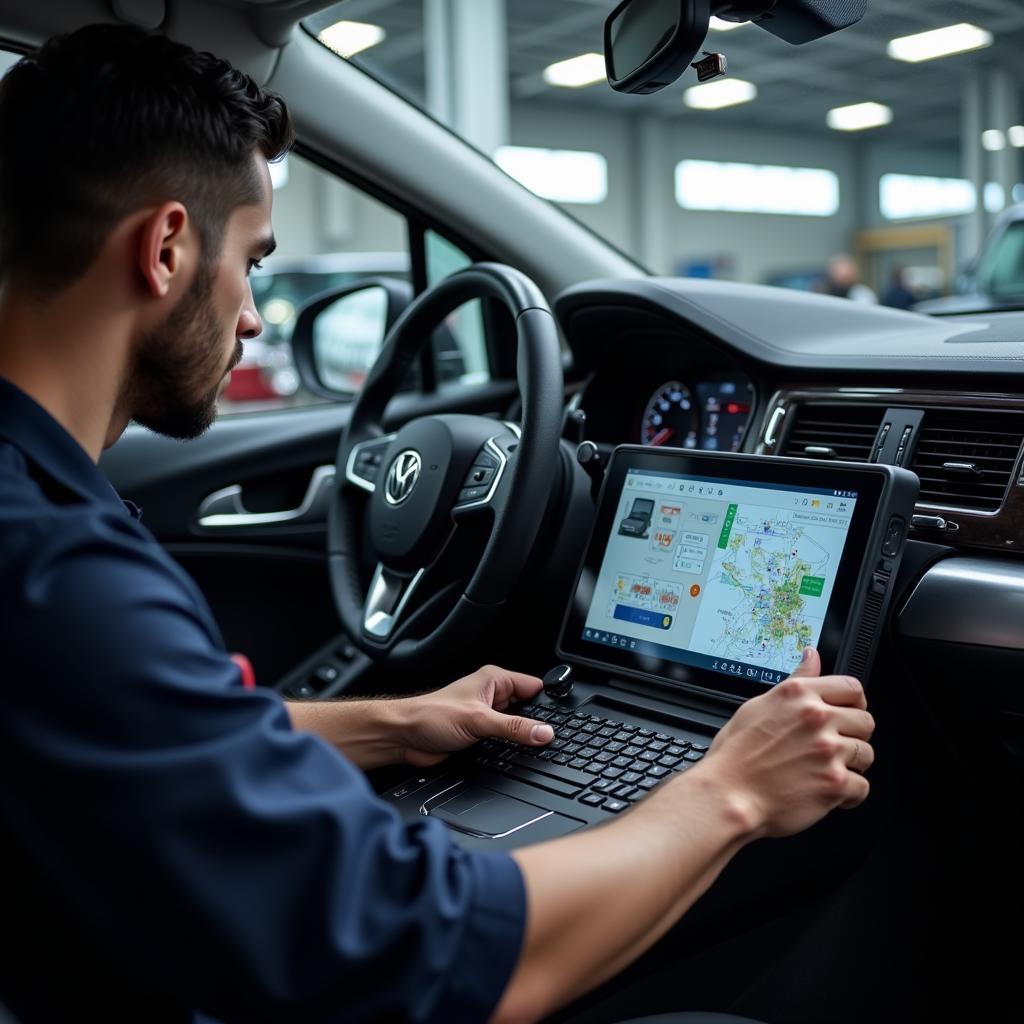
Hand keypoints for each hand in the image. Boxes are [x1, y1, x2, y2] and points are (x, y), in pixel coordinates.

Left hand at [396, 665, 553, 766]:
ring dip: (522, 737)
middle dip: (536, 723)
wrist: (403, 737)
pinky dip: (511, 748)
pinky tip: (516, 755)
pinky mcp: (480, 735)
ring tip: (534, 748)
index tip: (561, 720)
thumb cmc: (430, 716)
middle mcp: (492, 696)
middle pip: (528, 710)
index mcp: (494, 680)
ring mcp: (486, 717)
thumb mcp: (479, 720)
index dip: (548, 703)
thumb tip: (544, 732)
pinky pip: (505, 741)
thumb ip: (514, 727)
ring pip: (517, 727)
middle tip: (550, 738)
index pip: (534, 687)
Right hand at [693, 647, 874, 839]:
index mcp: (799, 694)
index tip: (848, 712)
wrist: (728, 793)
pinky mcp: (835, 783)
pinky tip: (829, 792)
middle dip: (854, 735)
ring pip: (866, 754)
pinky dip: (849, 794)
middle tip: (835, 746)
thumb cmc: (736, 754)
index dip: (854, 702)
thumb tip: (812, 657)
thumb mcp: (759, 704)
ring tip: (828, 771)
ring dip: (852, 765)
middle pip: (866, 721)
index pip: (851, 687)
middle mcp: (817, 718)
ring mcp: (828, 750)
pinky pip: (862, 787)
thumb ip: (795, 680)